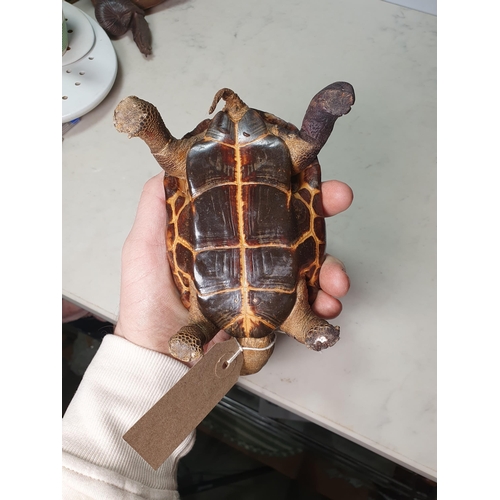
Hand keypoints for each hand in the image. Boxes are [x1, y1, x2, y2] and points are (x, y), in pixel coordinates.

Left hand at [114, 173, 351, 360]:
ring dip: (332, 265)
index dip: (288, 182)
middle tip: (340, 199)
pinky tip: (328, 304)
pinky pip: (308, 303)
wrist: (159, 357)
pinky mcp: (271, 313)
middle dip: (324, 211)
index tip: (308, 169)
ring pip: (310, 265)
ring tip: (335, 277)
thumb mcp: (143, 246)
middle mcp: (248, 254)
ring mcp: (262, 284)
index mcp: (225, 234)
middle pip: (295, 227)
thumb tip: (173, 164)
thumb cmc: (147, 302)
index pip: (262, 201)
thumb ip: (156, 207)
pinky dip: (325, 302)